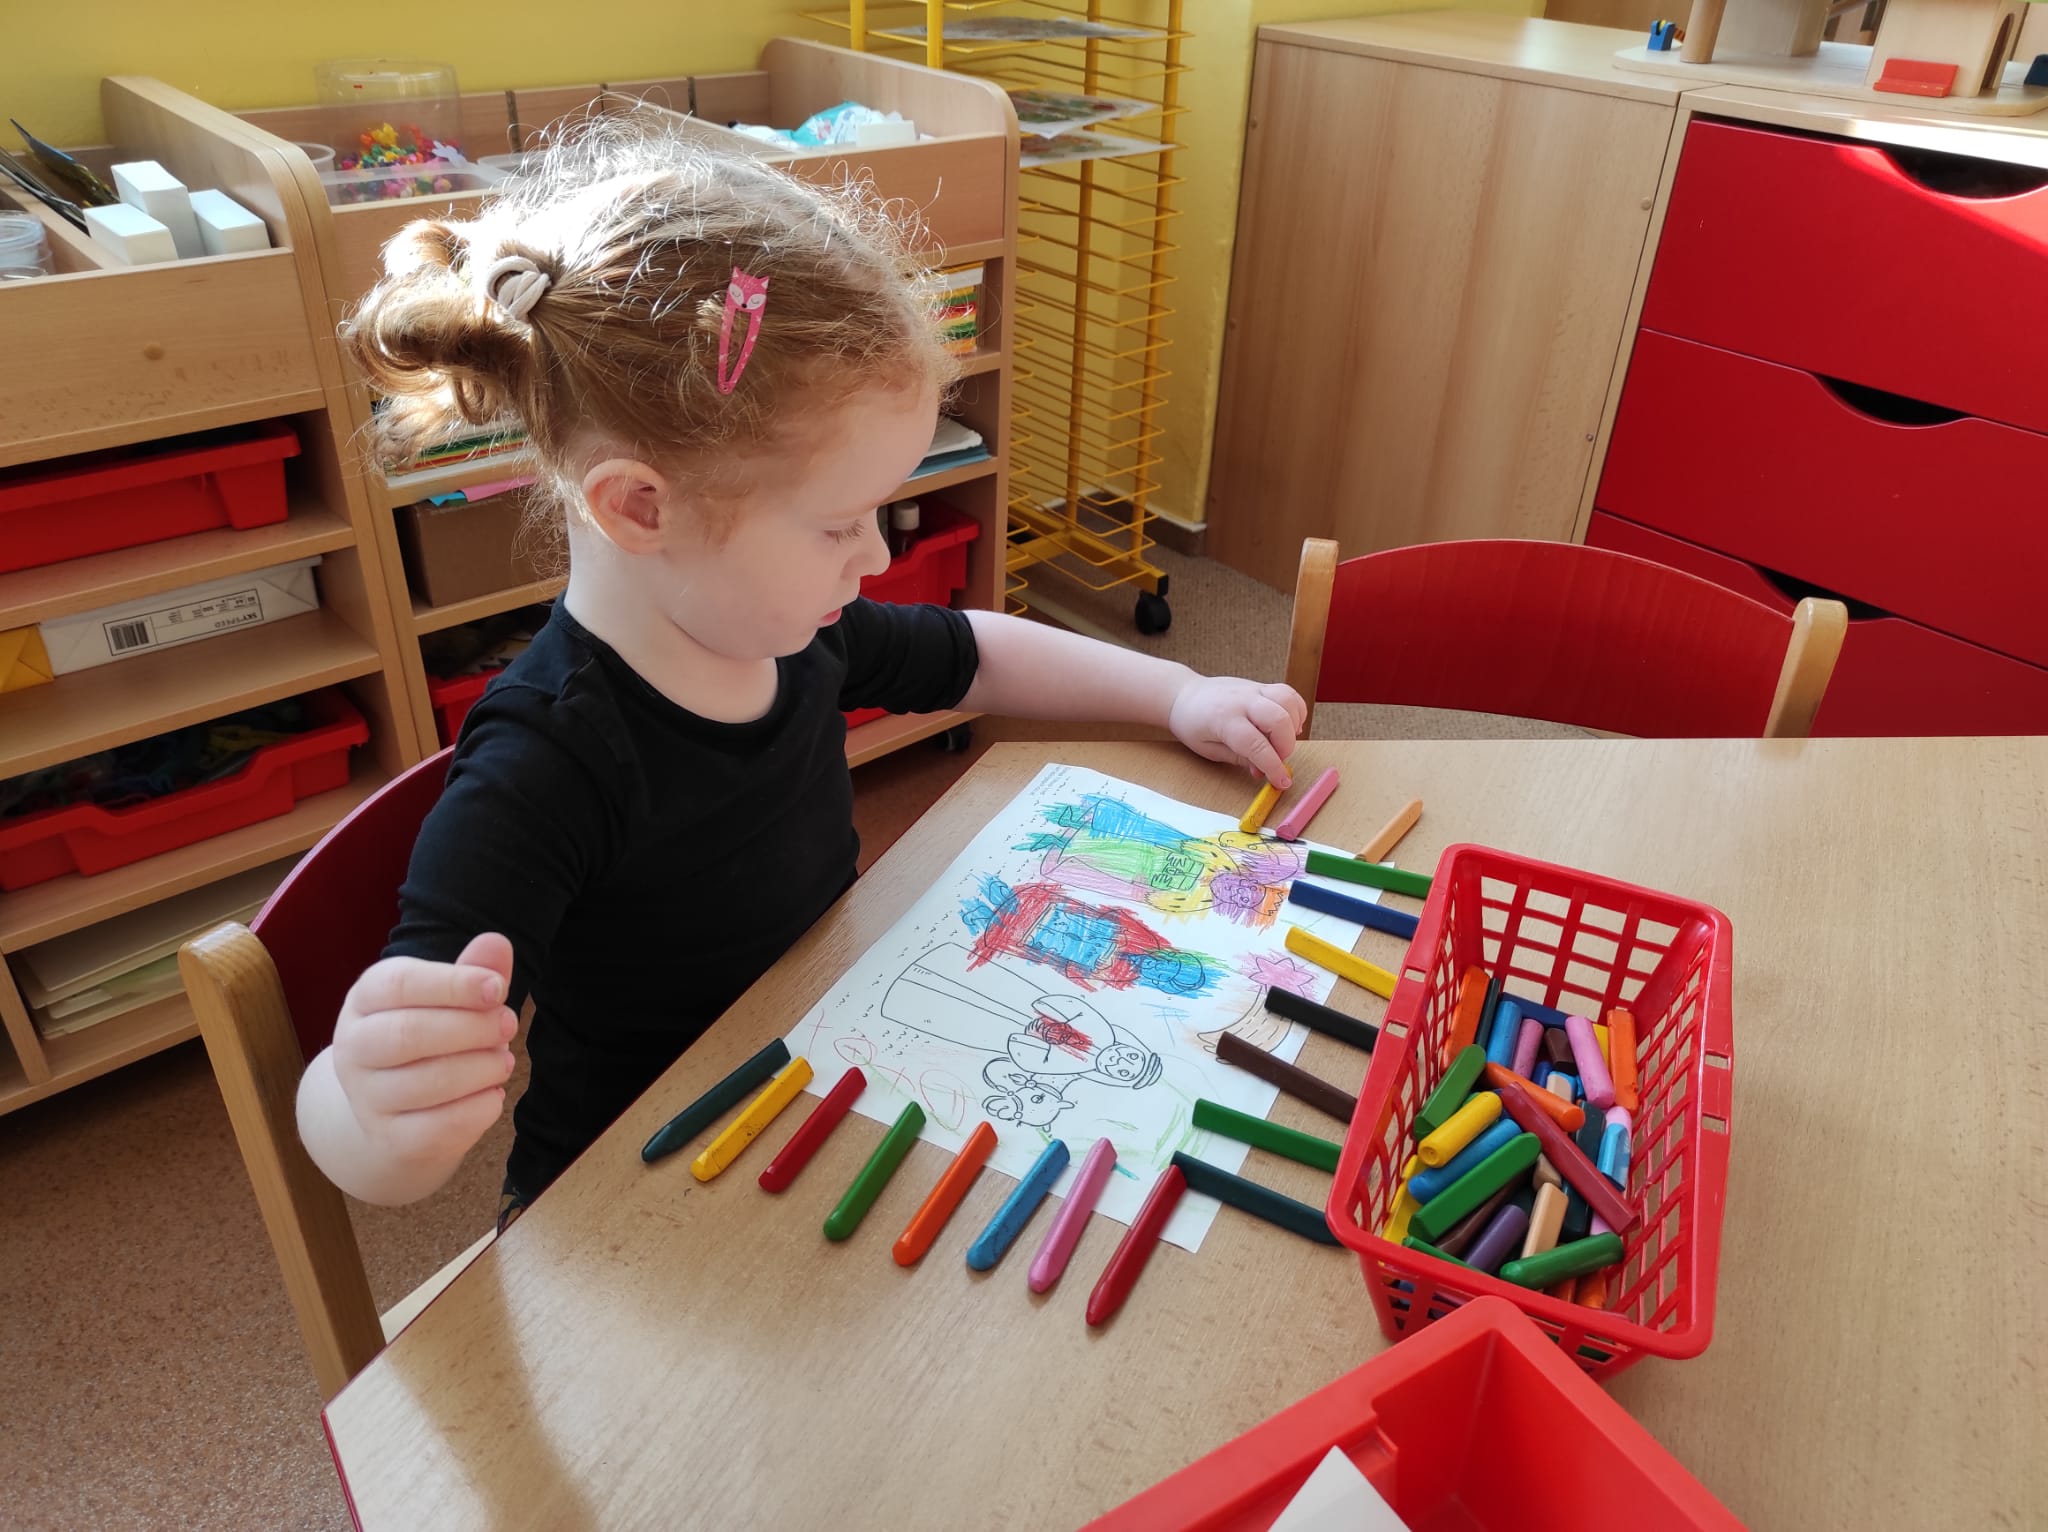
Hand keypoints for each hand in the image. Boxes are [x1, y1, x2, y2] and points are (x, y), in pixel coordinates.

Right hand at [330, 932, 517, 1173]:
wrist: (398, 1112)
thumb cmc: (432, 1039)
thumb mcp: (449, 999)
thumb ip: (473, 972)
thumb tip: (497, 943)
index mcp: (366, 999)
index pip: (400, 984)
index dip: (454, 984)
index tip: (497, 988)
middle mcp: (354, 1048)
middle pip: (408, 1034)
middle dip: (471, 1028)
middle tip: (509, 1025)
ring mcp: (366, 1099)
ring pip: (427, 1083)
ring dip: (481, 1069)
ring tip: (504, 1061)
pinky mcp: (390, 1140)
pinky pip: (439, 1127)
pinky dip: (479, 1109)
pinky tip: (492, 1095)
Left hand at [1167, 676, 1306, 787]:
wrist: (1184, 695)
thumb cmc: (1192, 725)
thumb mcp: (1208, 749)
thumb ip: (1238, 758)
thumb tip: (1263, 769)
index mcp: (1224, 719)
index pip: (1256, 744)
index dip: (1273, 766)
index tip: (1282, 782)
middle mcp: (1242, 701)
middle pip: (1278, 720)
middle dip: (1286, 747)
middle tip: (1278, 760)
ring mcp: (1253, 690)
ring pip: (1288, 701)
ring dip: (1293, 727)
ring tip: (1282, 742)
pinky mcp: (1261, 686)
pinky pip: (1288, 694)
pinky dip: (1296, 711)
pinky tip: (1288, 726)